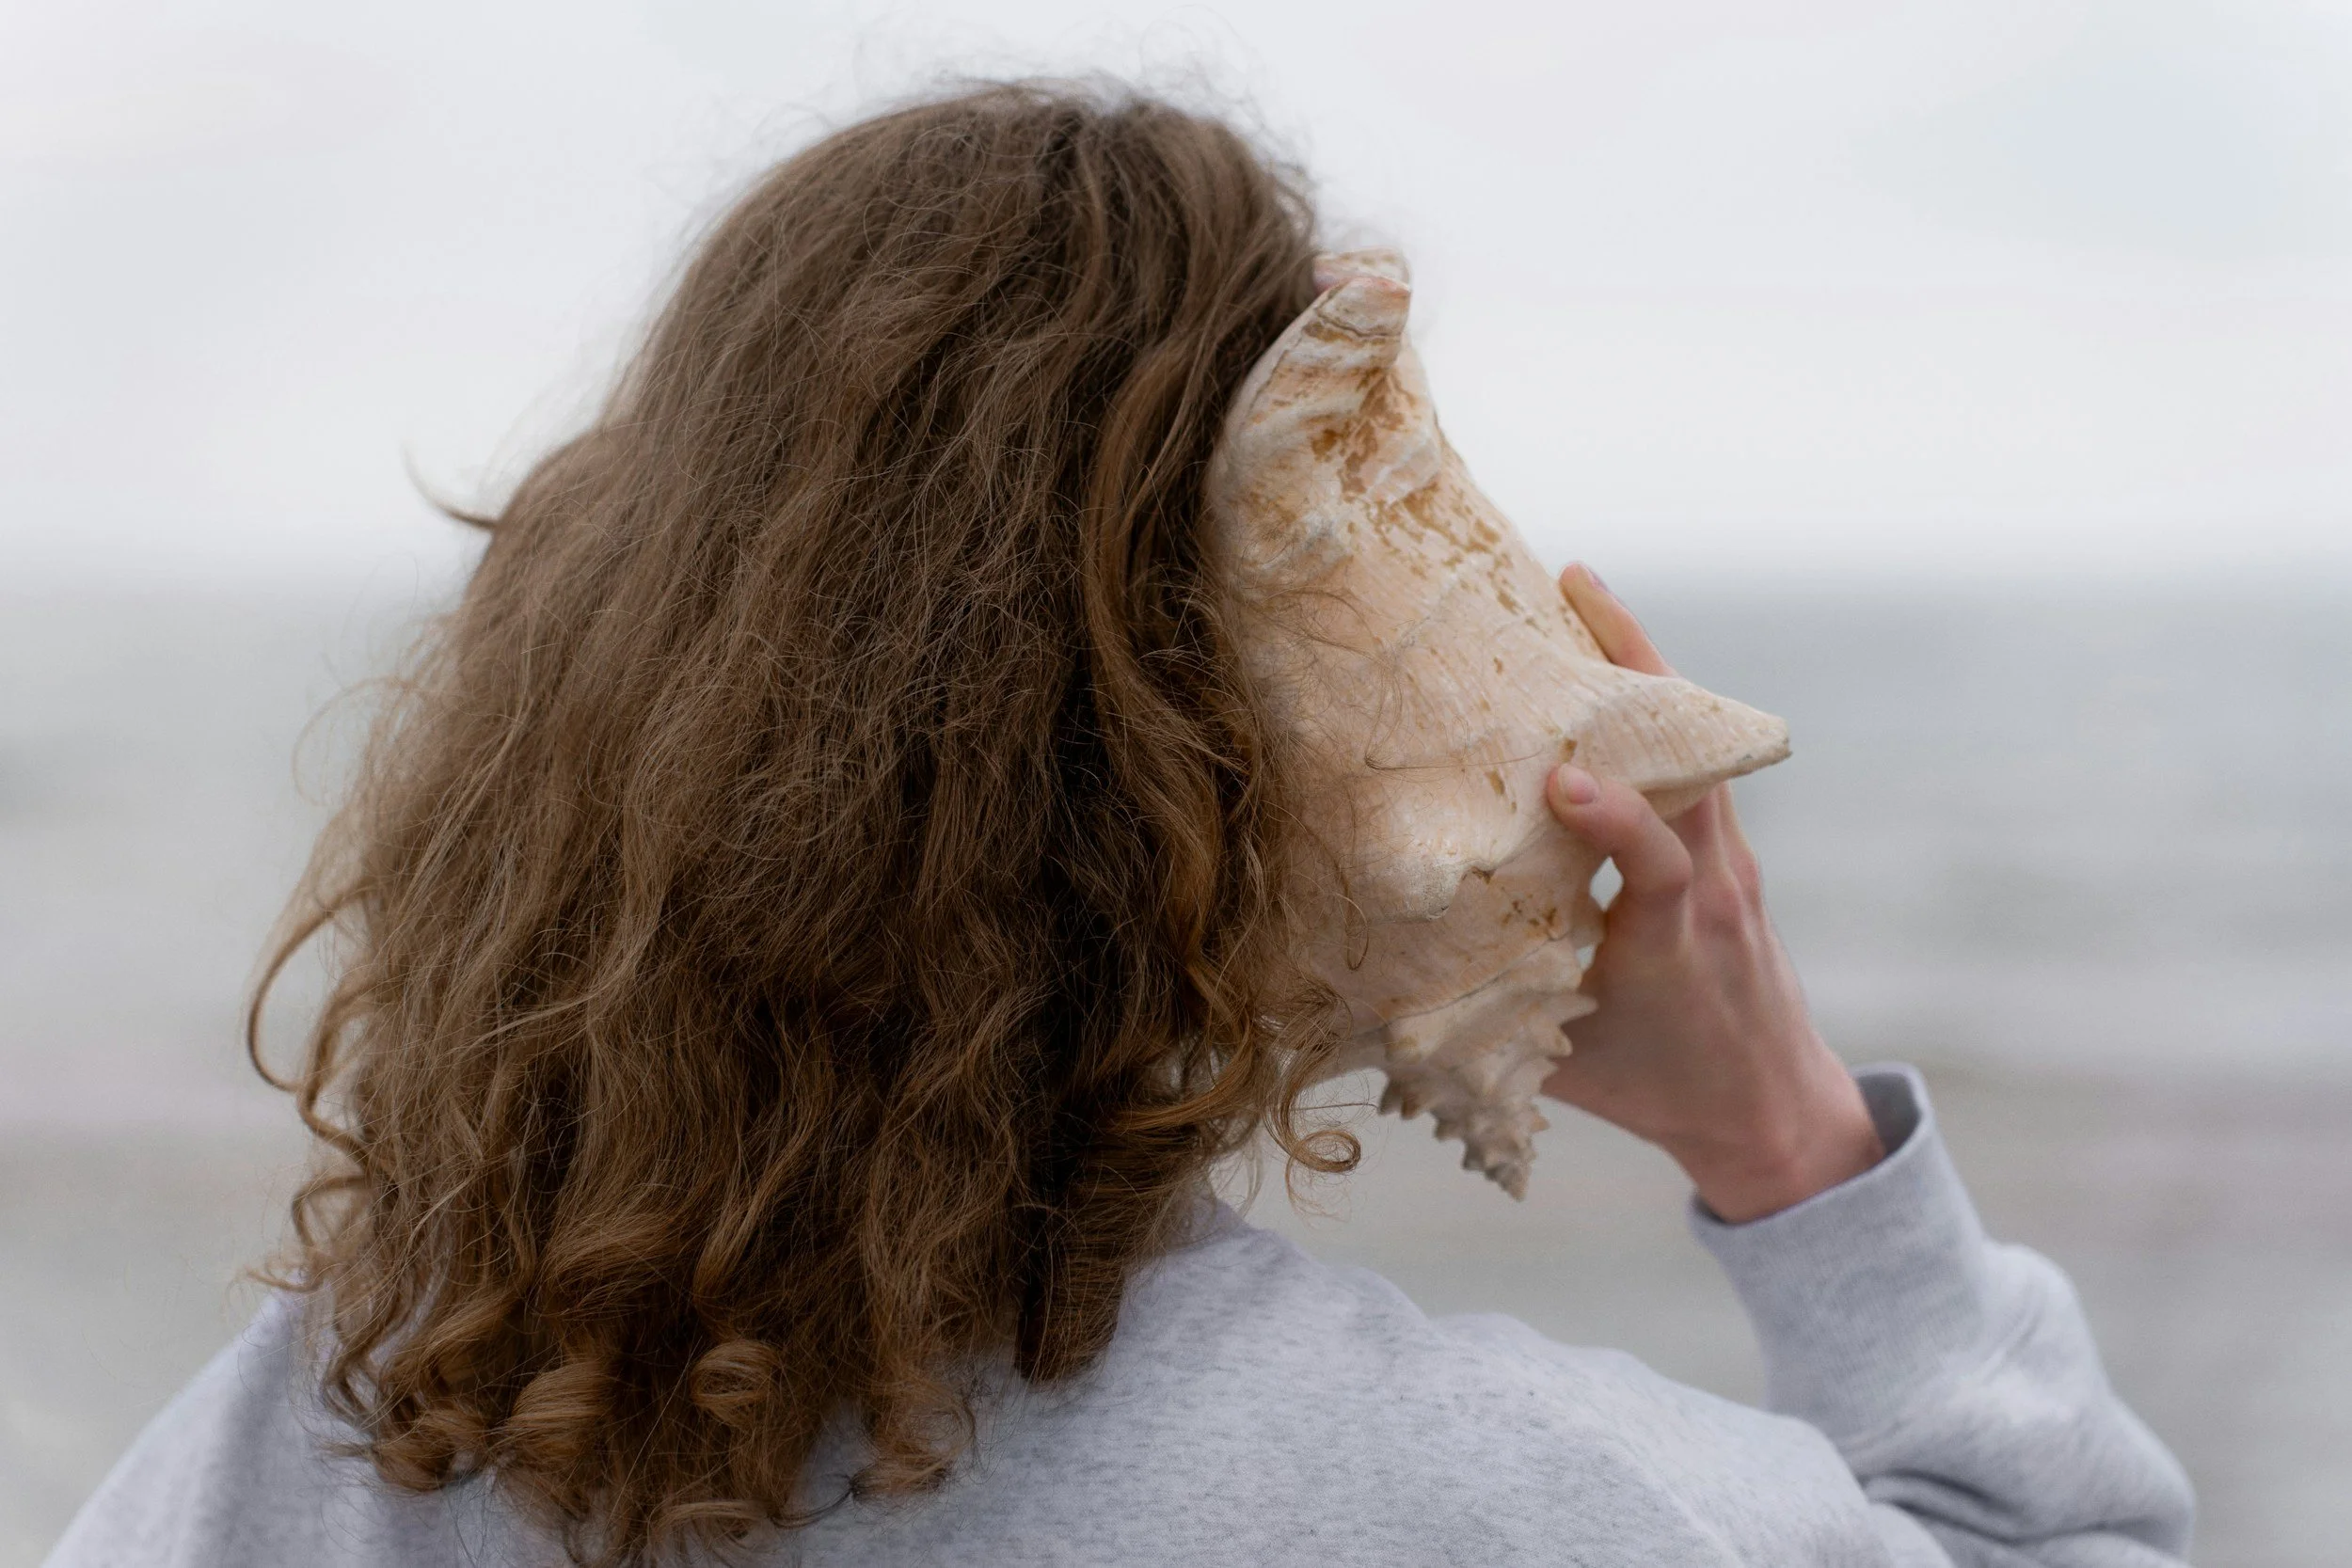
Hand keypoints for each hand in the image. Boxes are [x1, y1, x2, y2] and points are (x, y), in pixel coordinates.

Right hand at [1538, 564, 1883, 1222]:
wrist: (1772, 1108)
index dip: (1620, 817)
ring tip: (1578, 596)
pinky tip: (1601, 668)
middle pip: (1698, 761)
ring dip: (1644, 667)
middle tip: (1571, 589)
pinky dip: (1655, 709)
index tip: (1566, 781)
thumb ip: (1489, 1025)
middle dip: (1638, 669)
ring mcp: (1732, 862)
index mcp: (1676, 939)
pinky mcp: (1730, 853)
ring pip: (1699, 745)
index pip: (1662, 862)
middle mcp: (1715, 885)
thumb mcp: (1569, 1070)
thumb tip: (1373, 998)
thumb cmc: (1661, 1092)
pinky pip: (1697, 762)